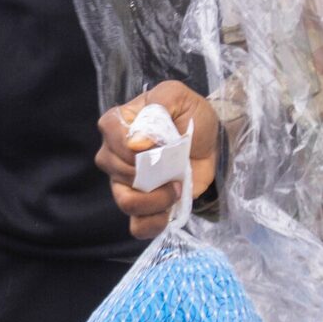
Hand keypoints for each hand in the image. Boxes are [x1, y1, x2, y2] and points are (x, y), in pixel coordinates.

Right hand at [93, 81, 221, 239]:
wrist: (212, 141)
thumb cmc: (191, 116)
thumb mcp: (178, 96)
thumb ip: (160, 104)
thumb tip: (138, 143)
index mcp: (119, 125)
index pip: (110, 133)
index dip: (130, 144)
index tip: (157, 145)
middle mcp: (116, 156)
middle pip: (115, 171)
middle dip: (148, 173)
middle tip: (175, 165)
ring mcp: (127, 184)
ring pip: (125, 202)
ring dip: (153, 200)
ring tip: (175, 190)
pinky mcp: (145, 205)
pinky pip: (137, 225)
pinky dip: (152, 223)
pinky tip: (168, 212)